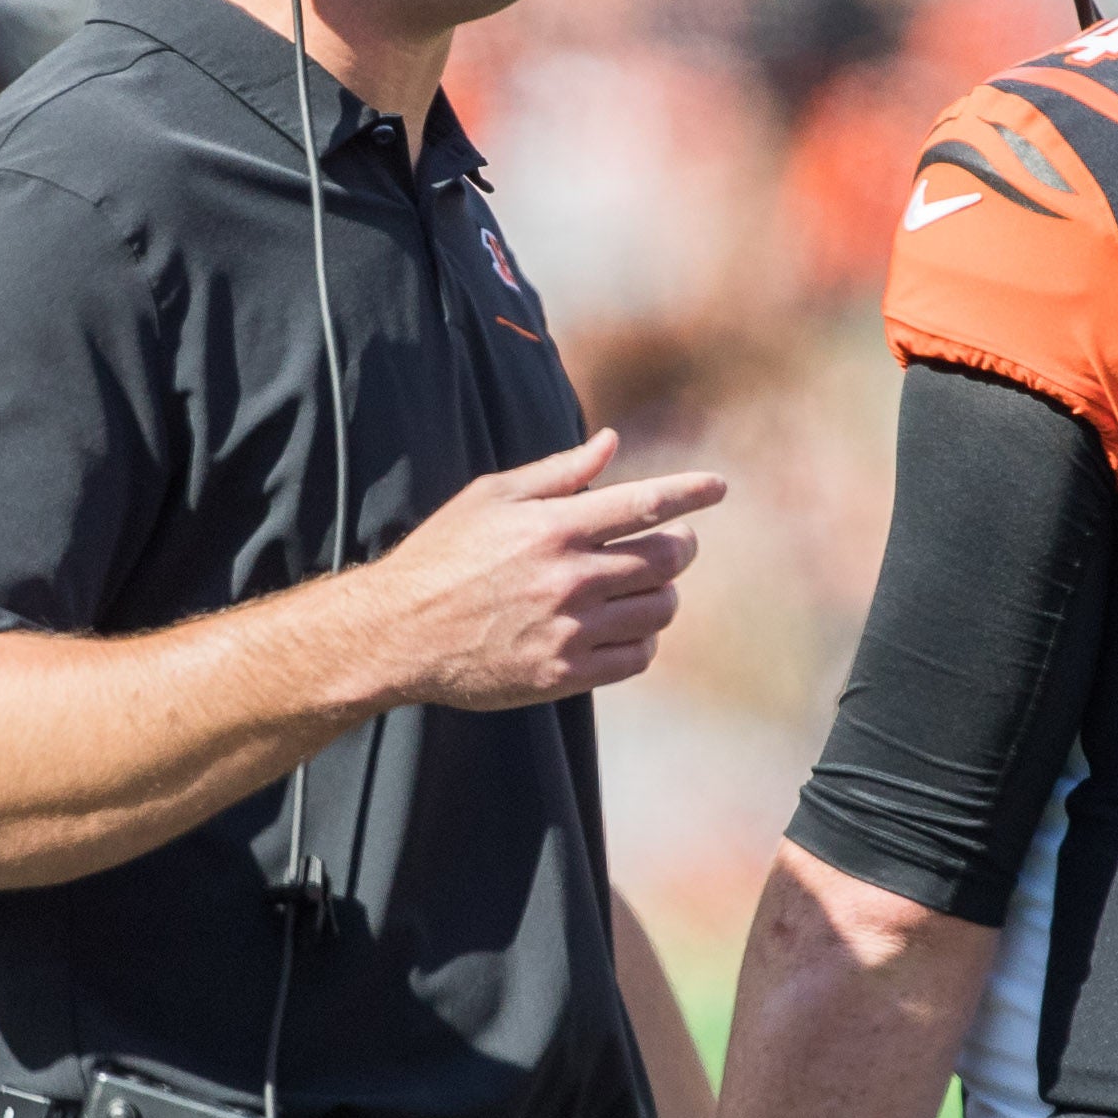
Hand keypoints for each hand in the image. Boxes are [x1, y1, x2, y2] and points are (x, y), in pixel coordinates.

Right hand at [365, 429, 724, 711]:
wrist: (398, 633)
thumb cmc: (443, 555)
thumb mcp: (491, 497)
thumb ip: (559, 473)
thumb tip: (612, 443)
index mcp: (554, 526)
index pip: (646, 504)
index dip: (691, 493)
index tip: (719, 487)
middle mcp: (570, 577)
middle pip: (668, 559)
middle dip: (681, 547)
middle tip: (673, 545)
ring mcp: (571, 629)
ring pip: (661, 609)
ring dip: (665, 594)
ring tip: (645, 588)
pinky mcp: (565, 674)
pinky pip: (638, 657)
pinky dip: (644, 640)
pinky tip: (626, 628)